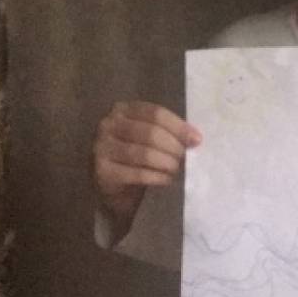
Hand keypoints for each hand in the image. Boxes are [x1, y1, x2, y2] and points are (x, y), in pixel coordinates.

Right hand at [92, 101, 201, 226]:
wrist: (114, 186)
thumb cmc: (137, 157)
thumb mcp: (150, 138)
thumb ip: (168, 132)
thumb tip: (194, 138)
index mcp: (123, 110)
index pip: (156, 113)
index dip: (179, 126)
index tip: (196, 140)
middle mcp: (108, 125)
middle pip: (150, 132)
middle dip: (173, 146)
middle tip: (185, 157)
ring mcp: (101, 148)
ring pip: (144, 153)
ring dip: (166, 162)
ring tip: (176, 169)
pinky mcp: (102, 171)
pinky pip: (136, 173)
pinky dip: (156, 176)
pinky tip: (166, 179)